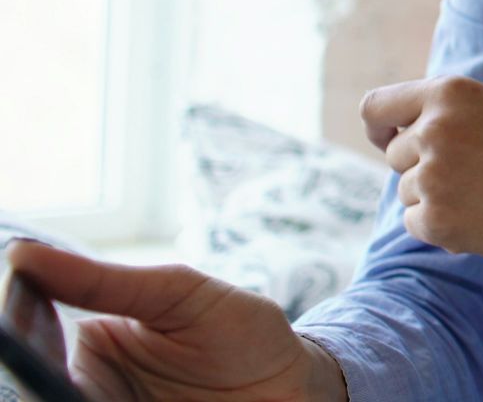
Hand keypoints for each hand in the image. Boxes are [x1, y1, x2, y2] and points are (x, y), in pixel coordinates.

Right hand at [3, 241, 345, 401]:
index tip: (25, 330)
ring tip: (78, 390)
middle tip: (60, 379)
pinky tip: (100, 401)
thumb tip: (26, 254)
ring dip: (64, 397)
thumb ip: (105, 281)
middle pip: (41, 390)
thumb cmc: (241, 332)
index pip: (32, 345)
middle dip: (43, 384)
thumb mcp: (177, 294)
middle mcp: (90, 390)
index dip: (22, 339)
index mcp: (90, 349)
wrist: (297, 385)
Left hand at [360, 75, 482, 307]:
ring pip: (407, 189)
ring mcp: (431, 175)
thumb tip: (387, 140)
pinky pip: (414, 222)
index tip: (384, 139)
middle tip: (477, 174)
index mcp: (450, 92)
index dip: (377, 127)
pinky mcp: (434, 219)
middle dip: (423, 166)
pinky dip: (440, 226)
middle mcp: (433, 128)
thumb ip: (442, 116)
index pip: (376, 107)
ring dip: (436, 197)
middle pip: (394, 154)